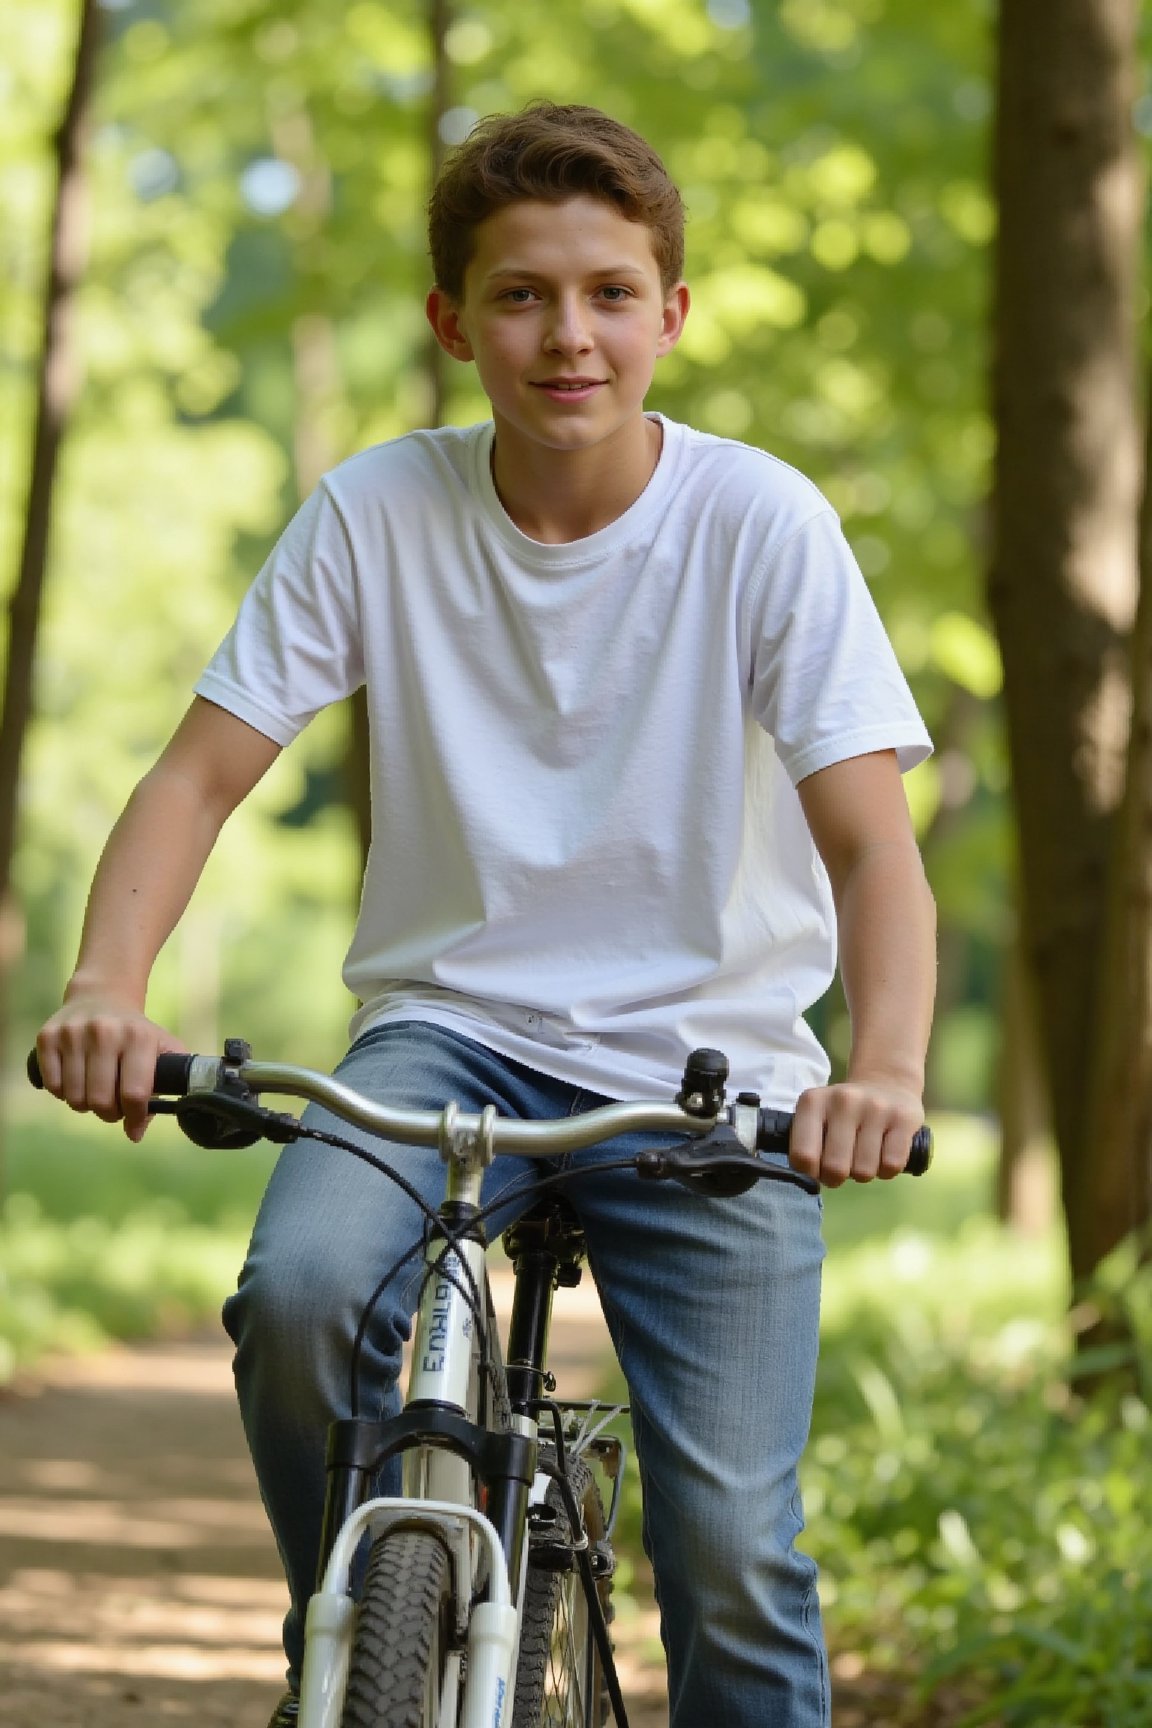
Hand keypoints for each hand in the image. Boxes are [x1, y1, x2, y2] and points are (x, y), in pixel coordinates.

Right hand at [35, 995, 186, 1142]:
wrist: (102, 996)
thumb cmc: (136, 1032)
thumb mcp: (162, 1048)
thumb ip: (166, 1087)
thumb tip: (135, 1133)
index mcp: (139, 1037)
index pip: (134, 1094)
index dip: (134, 1117)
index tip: (134, 1122)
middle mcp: (104, 1032)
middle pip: (101, 1101)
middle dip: (109, 1113)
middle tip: (113, 1106)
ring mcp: (73, 1033)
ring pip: (74, 1098)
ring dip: (85, 1105)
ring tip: (95, 1091)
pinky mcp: (47, 1037)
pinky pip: (52, 1086)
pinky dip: (63, 1093)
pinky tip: (76, 1080)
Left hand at [788, 1079, 923, 1187]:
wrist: (888, 1083)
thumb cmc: (844, 1113)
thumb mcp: (817, 1117)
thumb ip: (807, 1145)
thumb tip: (809, 1181)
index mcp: (813, 1101)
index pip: (802, 1155)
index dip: (810, 1172)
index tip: (817, 1168)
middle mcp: (843, 1100)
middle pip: (835, 1168)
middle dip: (837, 1177)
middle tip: (842, 1166)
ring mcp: (875, 1107)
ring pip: (864, 1171)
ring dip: (863, 1173)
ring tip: (863, 1156)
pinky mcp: (904, 1118)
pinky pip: (891, 1165)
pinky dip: (887, 1170)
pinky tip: (884, 1154)